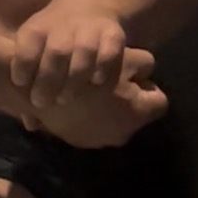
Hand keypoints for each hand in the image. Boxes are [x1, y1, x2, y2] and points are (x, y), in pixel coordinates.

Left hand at [10, 0, 128, 110]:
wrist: (89, 7)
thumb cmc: (54, 40)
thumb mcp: (36, 52)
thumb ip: (32, 85)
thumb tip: (30, 124)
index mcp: (38, 28)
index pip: (27, 44)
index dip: (22, 64)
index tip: (20, 84)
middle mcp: (63, 26)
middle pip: (57, 50)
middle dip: (48, 78)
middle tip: (42, 101)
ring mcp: (90, 29)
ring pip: (84, 51)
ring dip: (74, 77)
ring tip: (66, 98)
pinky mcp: (112, 34)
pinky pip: (109, 51)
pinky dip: (102, 67)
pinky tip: (96, 82)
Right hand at [26, 47, 168, 147]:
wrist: (38, 88)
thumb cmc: (85, 67)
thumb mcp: (123, 56)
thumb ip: (144, 64)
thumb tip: (147, 72)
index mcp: (136, 114)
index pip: (159, 102)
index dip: (148, 86)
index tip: (134, 75)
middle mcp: (120, 134)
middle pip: (135, 114)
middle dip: (128, 98)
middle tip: (111, 78)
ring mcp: (97, 141)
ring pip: (112, 121)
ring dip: (107, 108)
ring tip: (91, 89)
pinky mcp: (76, 141)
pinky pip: (91, 126)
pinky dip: (88, 115)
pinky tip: (76, 100)